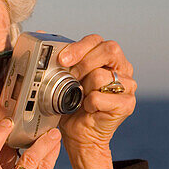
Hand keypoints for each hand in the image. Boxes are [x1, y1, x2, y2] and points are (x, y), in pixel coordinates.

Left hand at [56, 35, 136, 168]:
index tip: (61, 60)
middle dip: (84, 62)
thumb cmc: (70, 107)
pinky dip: (88, 105)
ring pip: (101, 76)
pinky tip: (87, 110)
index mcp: (107, 58)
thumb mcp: (60, 79)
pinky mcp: (127, 103)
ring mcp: (128, 86)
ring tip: (79, 99)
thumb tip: (40, 32)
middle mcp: (121, 68)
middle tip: (70, 76)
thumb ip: (55, 57)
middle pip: (109, 49)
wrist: (79, 136)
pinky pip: (100, 97)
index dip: (79, 47)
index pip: (97, 40)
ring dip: (83, 89)